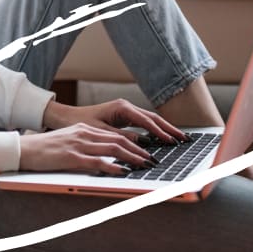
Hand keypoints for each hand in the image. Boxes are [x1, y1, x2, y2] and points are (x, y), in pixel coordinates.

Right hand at [18, 122, 155, 174]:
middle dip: (139, 150)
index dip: (133, 143)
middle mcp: (84, 133)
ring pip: (112, 148)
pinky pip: (97, 161)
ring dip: (132, 157)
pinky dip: (113, 166)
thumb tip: (103, 157)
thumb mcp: (68, 142)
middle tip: (153, 160)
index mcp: (84, 129)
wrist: (23, 149)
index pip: (114, 135)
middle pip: (118, 140)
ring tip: (145, 165)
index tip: (146, 152)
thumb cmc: (44, 149)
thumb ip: (85, 146)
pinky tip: (123, 171)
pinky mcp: (71, 157)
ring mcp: (78, 144)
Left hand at [42, 98, 187, 144]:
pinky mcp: (125, 117)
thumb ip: (122, 137)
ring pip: (151, 120)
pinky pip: (144, 123)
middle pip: (153, 118)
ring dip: (165, 129)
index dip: (160, 132)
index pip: (146, 121)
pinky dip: (155, 130)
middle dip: (170, 129)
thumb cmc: (80, 123)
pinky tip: (164, 138)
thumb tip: (143, 144)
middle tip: (185, 139)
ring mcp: (126, 111)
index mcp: (121, 108)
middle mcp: (126, 107)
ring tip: (180, 139)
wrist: (67, 117)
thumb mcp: (101, 132)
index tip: (172, 142)